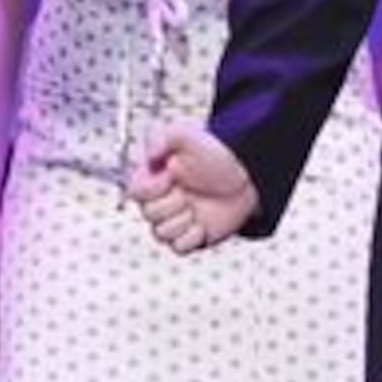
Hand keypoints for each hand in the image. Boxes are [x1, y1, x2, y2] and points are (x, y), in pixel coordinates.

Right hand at [129, 121, 259, 254]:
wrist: (247, 176)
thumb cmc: (218, 155)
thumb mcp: (186, 135)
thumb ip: (161, 137)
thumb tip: (149, 154)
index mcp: (154, 178)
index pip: (134, 192)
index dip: (152, 188)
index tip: (170, 177)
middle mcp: (162, 200)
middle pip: (148, 215)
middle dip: (171, 204)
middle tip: (188, 192)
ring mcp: (176, 220)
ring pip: (161, 234)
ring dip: (182, 220)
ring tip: (196, 207)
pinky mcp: (190, 237)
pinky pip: (179, 247)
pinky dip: (192, 236)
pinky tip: (203, 222)